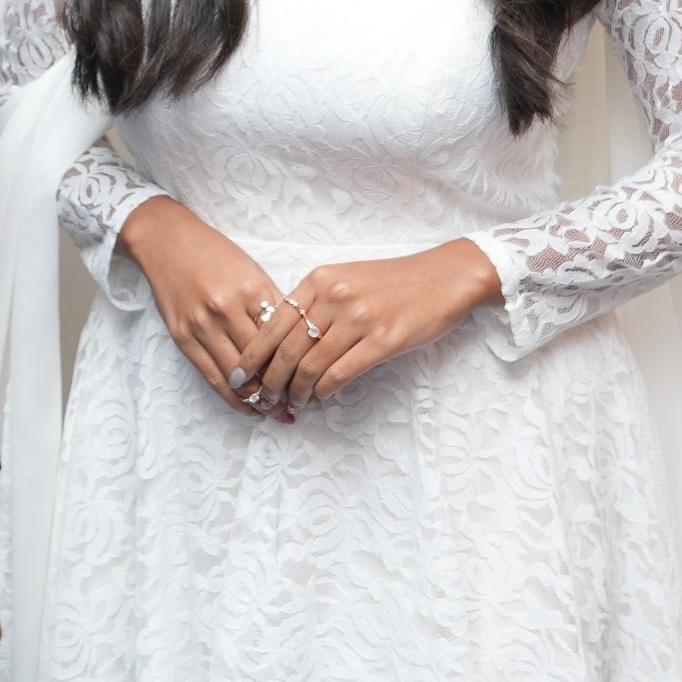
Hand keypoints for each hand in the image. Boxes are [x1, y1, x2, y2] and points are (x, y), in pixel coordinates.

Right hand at [118, 196, 292, 413]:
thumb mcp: (251, 271)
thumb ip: (272, 304)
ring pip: (238, 375)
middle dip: (283, 387)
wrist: (166, 241)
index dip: (300, 365)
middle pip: (263, 361)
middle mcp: (227, 309)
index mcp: (252, 289)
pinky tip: (248, 407)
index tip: (314, 382)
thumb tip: (298, 341)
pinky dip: (232, 398)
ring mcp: (202, 325)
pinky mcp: (183, 337)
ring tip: (277, 412)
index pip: (283, 339)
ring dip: (259, 399)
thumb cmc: (214, 254)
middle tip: (301, 404)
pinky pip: (212, 376)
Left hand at [233, 239, 501, 414]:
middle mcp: (333, 296)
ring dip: (295, 392)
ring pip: (311, 365)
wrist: (443, 277)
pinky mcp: (383, 340)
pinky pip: (341, 373)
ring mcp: (358, 318)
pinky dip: (325, 391)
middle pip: (287, 349)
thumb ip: (314, 304)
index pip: (272, 323)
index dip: (252, 355)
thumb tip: (282, 343)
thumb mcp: (345, 280)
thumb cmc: (392, 282)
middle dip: (268, 380)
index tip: (238, 377)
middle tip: (261, 400)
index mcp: (318, 279)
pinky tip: (321, 399)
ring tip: (288, 405)